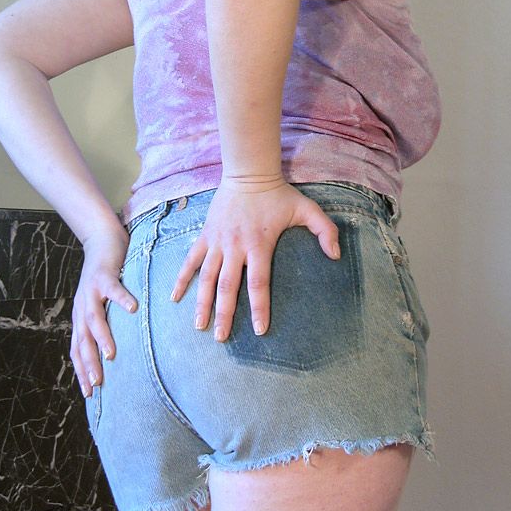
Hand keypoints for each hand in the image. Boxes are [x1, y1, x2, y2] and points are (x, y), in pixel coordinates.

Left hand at [70, 229, 136, 396]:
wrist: (101, 241)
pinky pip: (114, 289)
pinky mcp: (104, 275)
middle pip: (83, 339)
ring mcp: (91, 291)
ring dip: (102, 337)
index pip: (77, 349)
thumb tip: (116, 350)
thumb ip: (107, 323)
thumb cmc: (106, 275)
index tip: (89, 394)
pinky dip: (122, 299)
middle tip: (97, 384)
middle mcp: (82, 307)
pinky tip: (133, 310)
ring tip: (111, 355)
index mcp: (82, 316)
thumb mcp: (102, 303)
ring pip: (94, 318)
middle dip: (89, 363)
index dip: (81, 371)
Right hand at [171, 179, 339, 341]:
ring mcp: (217, 242)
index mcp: (259, 245)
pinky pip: (191, 260)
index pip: (258, 283)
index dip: (259, 307)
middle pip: (227, 287)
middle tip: (221, 338)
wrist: (248, 173)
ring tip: (199, 326)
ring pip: (205, 277)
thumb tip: (336, 256)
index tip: (260, 330)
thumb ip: (325, 230)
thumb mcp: (307, 209)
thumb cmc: (279, 194)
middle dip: (224, 314)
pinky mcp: (206, 235)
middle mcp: (235, 246)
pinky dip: (181, 278)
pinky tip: (175, 297)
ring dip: (201, 302)